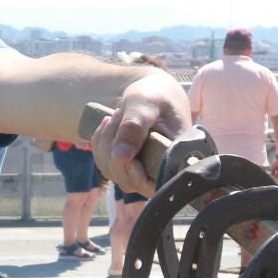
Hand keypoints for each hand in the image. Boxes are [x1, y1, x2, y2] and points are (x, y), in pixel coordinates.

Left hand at [93, 71, 188, 195]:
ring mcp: (145, 170)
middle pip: (129, 181)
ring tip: (115, 118)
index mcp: (177, 157)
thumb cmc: (154, 95)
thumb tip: (119, 157)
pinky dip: (100, 146)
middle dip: (114, 149)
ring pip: (114, 173)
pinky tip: (107, 126)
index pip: (155, 185)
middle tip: (118, 117)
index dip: (136, 175)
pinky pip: (106, 166)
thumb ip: (134, 127)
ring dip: (105, 145)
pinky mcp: (130, 166)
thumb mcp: (144, 104)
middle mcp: (162, 169)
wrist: (152, 92)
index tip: (126, 151)